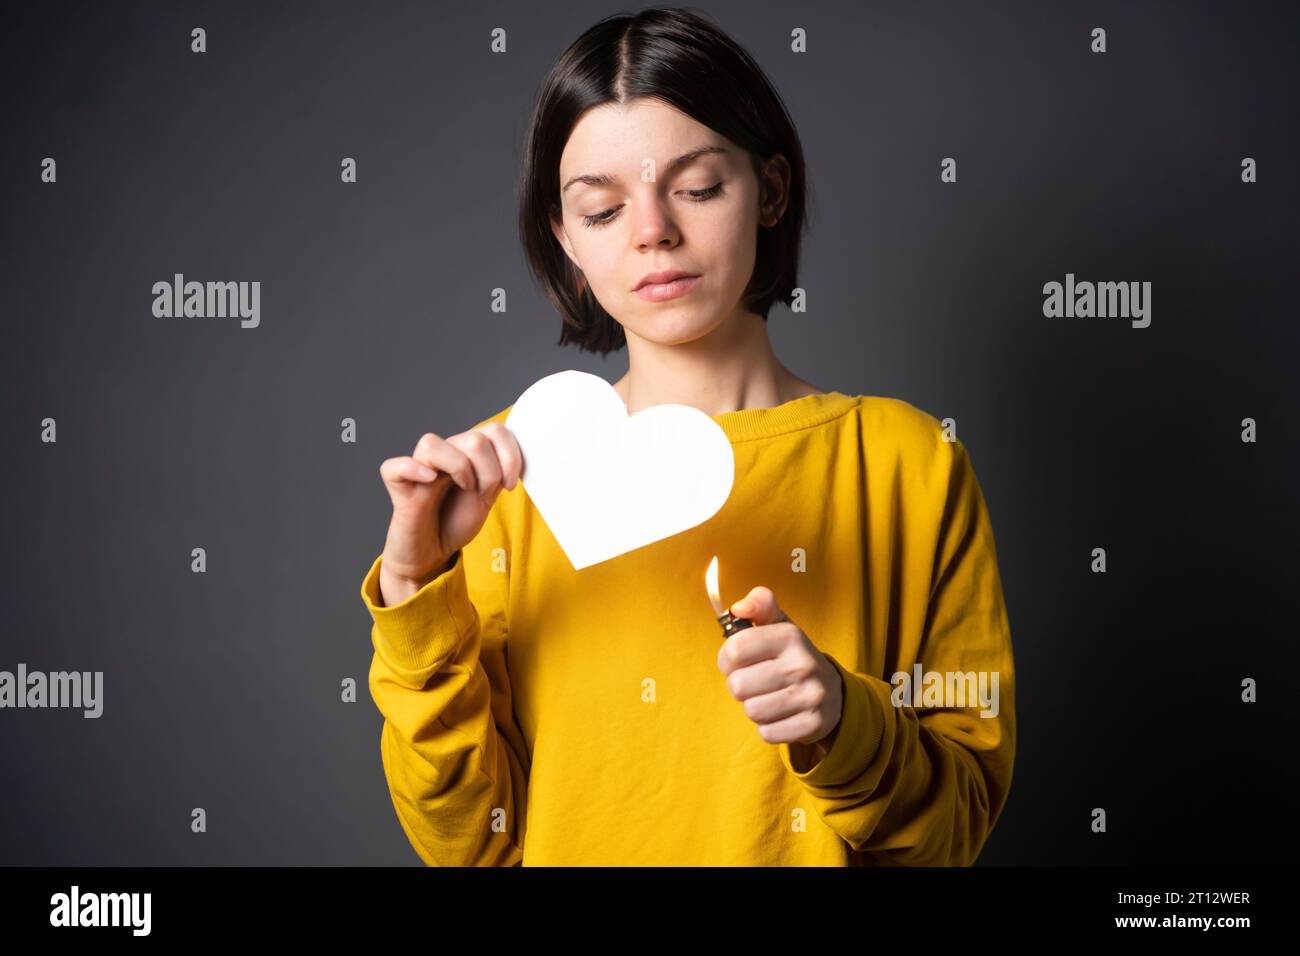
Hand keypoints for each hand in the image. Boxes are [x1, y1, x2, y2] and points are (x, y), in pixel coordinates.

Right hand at [377, 422, 522, 602]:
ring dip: (458, 469)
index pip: (494, 430)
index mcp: (466, 452)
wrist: (432, 552)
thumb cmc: (455, 522)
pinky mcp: (398, 486)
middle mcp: (444, 454)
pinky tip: (429, 481)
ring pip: (433, 444)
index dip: (510, 456)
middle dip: (490, 472)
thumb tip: (521, 451)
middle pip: (474, 439)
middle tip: (483, 494)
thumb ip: (500, 472)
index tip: (510, 485)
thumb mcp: (488, 496)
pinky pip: (395, 466)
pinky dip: (413, 469)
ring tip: (463, 489)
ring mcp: (419, 467)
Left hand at [716, 586, 844, 768]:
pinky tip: (781, 713)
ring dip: (754, 706)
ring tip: (768, 696)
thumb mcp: (779, 624)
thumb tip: (738, 608)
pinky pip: (767, 733)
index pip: (733, 650)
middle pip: (738, 685)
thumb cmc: (791, 656)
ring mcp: (811, 696)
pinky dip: (768, 726)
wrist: (833, 692)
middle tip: (755, 681)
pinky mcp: (813, 724)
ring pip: (752, 711)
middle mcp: (803, 664)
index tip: (737, 660)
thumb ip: (758, 604)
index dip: (726, 658)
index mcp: (789, 636)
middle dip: (740, 686)